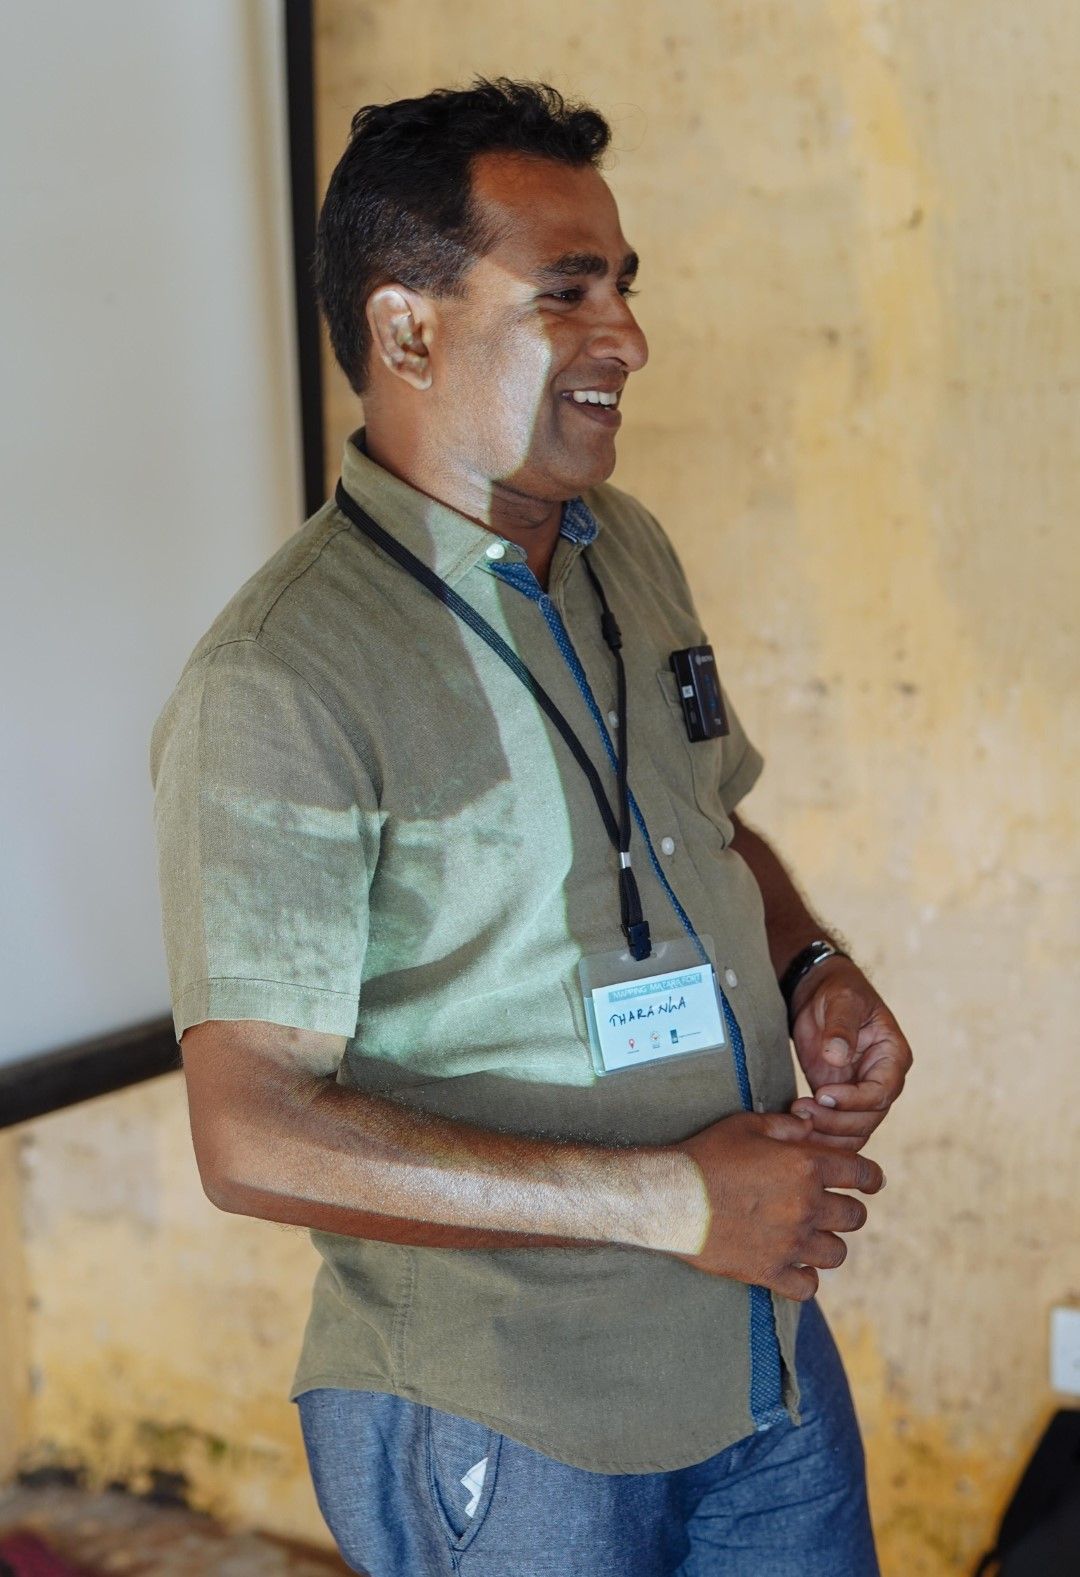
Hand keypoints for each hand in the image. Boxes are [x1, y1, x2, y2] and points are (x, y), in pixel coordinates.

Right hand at [671, 1110, 884, 1300]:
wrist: (670, 1196)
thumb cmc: (707, 1154)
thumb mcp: (747, 1125)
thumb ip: (787, 1126)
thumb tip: (812, 1128)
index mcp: (805, 1166)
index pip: (862, 1174)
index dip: (871, 1177)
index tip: (870, 1182)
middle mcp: (806, 1206)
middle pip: (855, 1217)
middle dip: (846, 1209)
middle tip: (828, 1207)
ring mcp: (790, 1243)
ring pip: (837, 1253)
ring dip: (827, 1243)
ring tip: (808, 1236)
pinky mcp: (769, 1271)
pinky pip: (809, 1286)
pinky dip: (805, 1278)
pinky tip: (792, 1265)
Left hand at [788, 957, 911, 1149]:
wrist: (820, 994)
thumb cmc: (839, 991)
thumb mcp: (842, 1001)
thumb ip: (842, 1027)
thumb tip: (838, 1056)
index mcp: (893, 1057)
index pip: (882, 1092)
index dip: (854, 1100)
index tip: (822, 1094)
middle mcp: (883, 1080)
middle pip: (869, 1119)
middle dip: (835, 1121)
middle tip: (801, 1110)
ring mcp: (862, 1094)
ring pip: (855, 1132)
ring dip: (826, 1133)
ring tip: (796, 1117)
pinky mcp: (841, 1101)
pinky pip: (837, 1130)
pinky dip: (819, 1134)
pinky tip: (795, 1124)